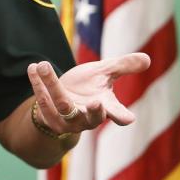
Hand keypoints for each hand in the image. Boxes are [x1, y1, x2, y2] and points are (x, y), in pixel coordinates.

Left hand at [27, 52, 150, 135]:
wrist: (62, 103)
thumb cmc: (88, 87)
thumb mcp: (103, 74)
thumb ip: (122, 66)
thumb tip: (148, 58)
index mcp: (104, 108)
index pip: (116, 113)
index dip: (122, 116)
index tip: (129, 119)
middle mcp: (87, 118)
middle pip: (91, 118)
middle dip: (94, 112)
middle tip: (97, 103)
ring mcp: (67, 121)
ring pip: (61, 104)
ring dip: (51, 84)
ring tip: (43, 64)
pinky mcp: (49, 118)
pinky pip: (42, 101)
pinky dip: (37, 83)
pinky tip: (32, 67)